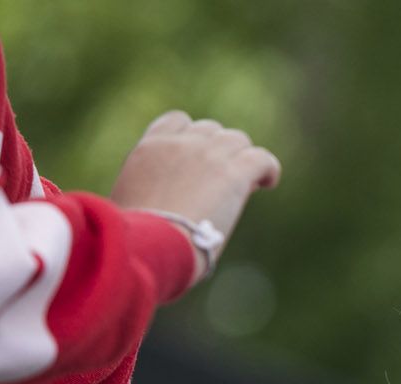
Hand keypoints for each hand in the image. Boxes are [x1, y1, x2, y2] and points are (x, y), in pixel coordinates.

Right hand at [109, 110, 281, 279]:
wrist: (150, 246)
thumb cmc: (137, 240)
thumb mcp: (132, 204)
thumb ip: (151, 191)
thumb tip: (170, 207)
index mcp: (149, 149)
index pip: (178, 121)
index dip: (195, 137)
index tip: (201, 160)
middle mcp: (179, 144)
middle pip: (212, 130)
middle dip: (220, 150)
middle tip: (224, 180)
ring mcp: (207, 155)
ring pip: (237, 140)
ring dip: (243, 158)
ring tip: (248, 183)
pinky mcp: (233, 173)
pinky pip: (261, 158)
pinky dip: (268, 169)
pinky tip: (267, 183)